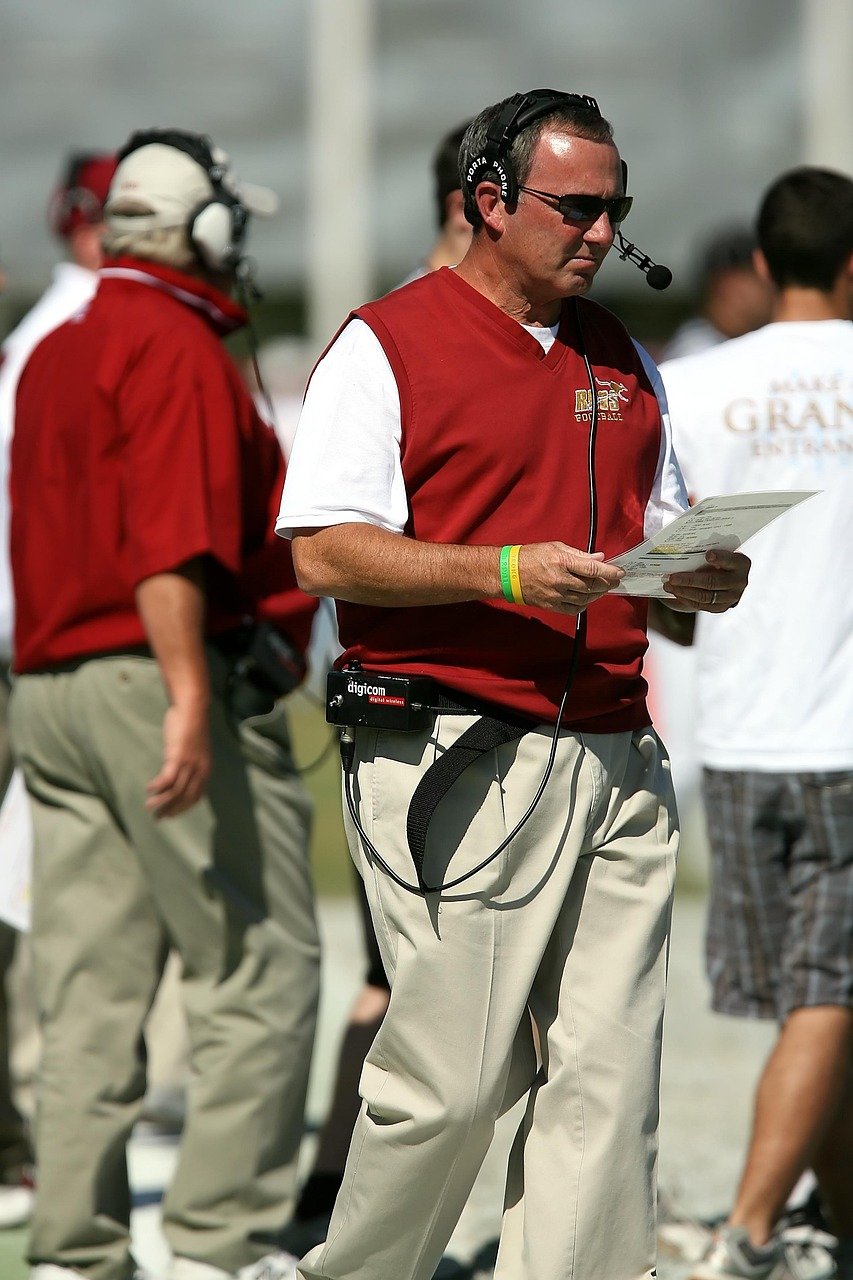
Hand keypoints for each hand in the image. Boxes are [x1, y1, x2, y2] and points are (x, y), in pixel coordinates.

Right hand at [146, 699, 210, 818]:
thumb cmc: (192, 726)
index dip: (183, 808)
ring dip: (161, 801)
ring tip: (150, 807)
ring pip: (175, 791)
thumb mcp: (196, 749)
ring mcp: (189, 764)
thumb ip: (192, 762)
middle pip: (185, 798)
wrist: (192, 708)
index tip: (172, 814)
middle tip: (159, 818)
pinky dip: (157, 786)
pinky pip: (167, 779)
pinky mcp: (177, 757)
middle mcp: (199, 770)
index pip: (195, 797)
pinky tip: (149, 789)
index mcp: (205, 769)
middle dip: (171, 810)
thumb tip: (181, 771)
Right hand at [517, 542, 623, 614]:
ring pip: (585, 598)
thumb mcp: (555, 547)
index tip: (620, 572)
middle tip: (614, 581)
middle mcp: (560, 580)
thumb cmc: (531, 557)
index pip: (592, 568)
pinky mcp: (552, 605)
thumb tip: (598, 557)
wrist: (509, 574)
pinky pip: (574, 609)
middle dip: (606, 583)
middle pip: (592, 585)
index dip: (609, 571)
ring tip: (602, 588)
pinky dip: (584, 604)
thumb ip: (579, 554)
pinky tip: (587, 598)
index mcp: (561, 561)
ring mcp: (556, 595)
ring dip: (597, 594)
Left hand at [662, 548, 750, 612]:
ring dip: (684, 591)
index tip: (707, 554)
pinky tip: (675, 593)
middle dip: (690, 580)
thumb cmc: (718, 558)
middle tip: (672, 577)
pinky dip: (687, 599)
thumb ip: (704, 547)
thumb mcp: (718, 550)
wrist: (727, 579)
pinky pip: (702, 605)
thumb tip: (664, 539)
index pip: (730, 560)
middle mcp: (740, 581)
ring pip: (705, 596)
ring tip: (668, 586)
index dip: (720, 558)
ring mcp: (732, 597)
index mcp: (741, 563)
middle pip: (713, 582)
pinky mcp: (722, 607)